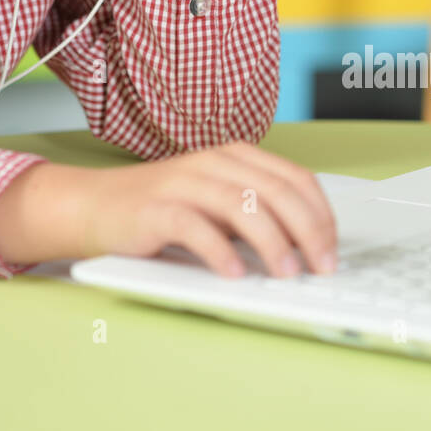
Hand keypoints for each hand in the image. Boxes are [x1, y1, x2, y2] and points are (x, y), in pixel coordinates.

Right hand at [78, 142, 337, 277]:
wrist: (96, 205)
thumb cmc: (163, 208)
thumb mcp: (219, 203)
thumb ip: (258, 213)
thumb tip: (308, 247)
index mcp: (236, 157)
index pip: (295, 178)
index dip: (322, 215)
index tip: (333, 250)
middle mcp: (213, 163)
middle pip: (276, 191)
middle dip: (308, 231)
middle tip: (321, 267)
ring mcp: (184, 183)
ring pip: (242, 205)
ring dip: (272, 242)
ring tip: (287, 273)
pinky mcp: (156, 209)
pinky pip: (194, 227)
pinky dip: (219, 251)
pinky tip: (234, 273)